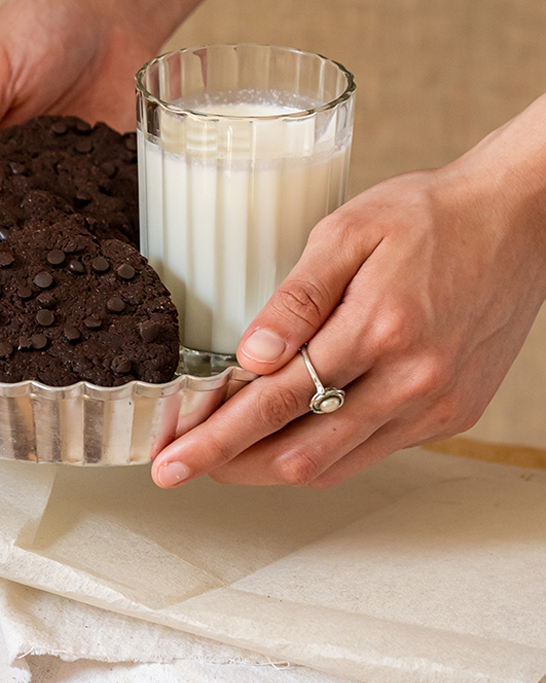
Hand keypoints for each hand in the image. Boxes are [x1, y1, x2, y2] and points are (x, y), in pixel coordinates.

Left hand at [150, 99, 545, 488]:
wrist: (519, 219)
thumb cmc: (428, 215)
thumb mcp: (348, 231)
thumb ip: (297, 297)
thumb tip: (251, 355)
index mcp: (379, 328)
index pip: (274, 403)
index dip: (215, 438)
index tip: (171, 460)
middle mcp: (413, 381)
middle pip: (299, 454)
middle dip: (231, 465)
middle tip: (184, 463)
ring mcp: (438, 405)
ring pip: (335, 466)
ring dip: (271, 467)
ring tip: (226, 454)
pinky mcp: (454, 415)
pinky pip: (373, 453)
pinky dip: (323, 452)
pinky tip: (292, 434)